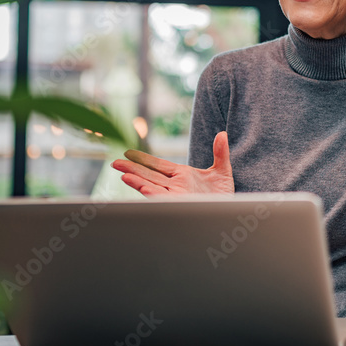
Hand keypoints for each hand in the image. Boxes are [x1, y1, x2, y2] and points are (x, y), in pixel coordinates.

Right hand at [111, 131, 233, 194]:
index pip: (158, 165)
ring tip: (123, 176)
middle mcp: (176, 185)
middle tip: (115, 163)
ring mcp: (177, 195)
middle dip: (132, 170)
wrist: (231, 211)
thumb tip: (223, 134)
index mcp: (182, 175)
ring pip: (153, 186)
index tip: (128, 154)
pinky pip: (164, 198)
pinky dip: (153, 193)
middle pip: (150, 175)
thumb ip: (220, 152)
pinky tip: (143, 188)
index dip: (143, 159)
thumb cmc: (224, 194)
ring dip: (138, 182)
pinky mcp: (181, 204)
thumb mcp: (222, 171)